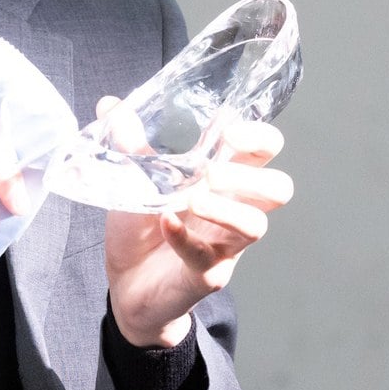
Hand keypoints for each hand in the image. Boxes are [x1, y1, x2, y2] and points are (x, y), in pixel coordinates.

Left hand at [103, 97, 292, 347]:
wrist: (126, 286)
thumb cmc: (142, 230)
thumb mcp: (135, 181)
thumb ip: (129, 144)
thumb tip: (110, 103)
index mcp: (224, 182)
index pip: (265, 153)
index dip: (260, 137)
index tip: (229, 128)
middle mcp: (233, 211)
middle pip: (278, 188)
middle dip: (253, 174)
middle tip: (212, 171)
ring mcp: (224, 246)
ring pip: (256, 225)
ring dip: (226, 207)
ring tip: (193, 199)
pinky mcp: (207, 274)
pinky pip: (207, 257)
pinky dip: (186, 238)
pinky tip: (165, 223)